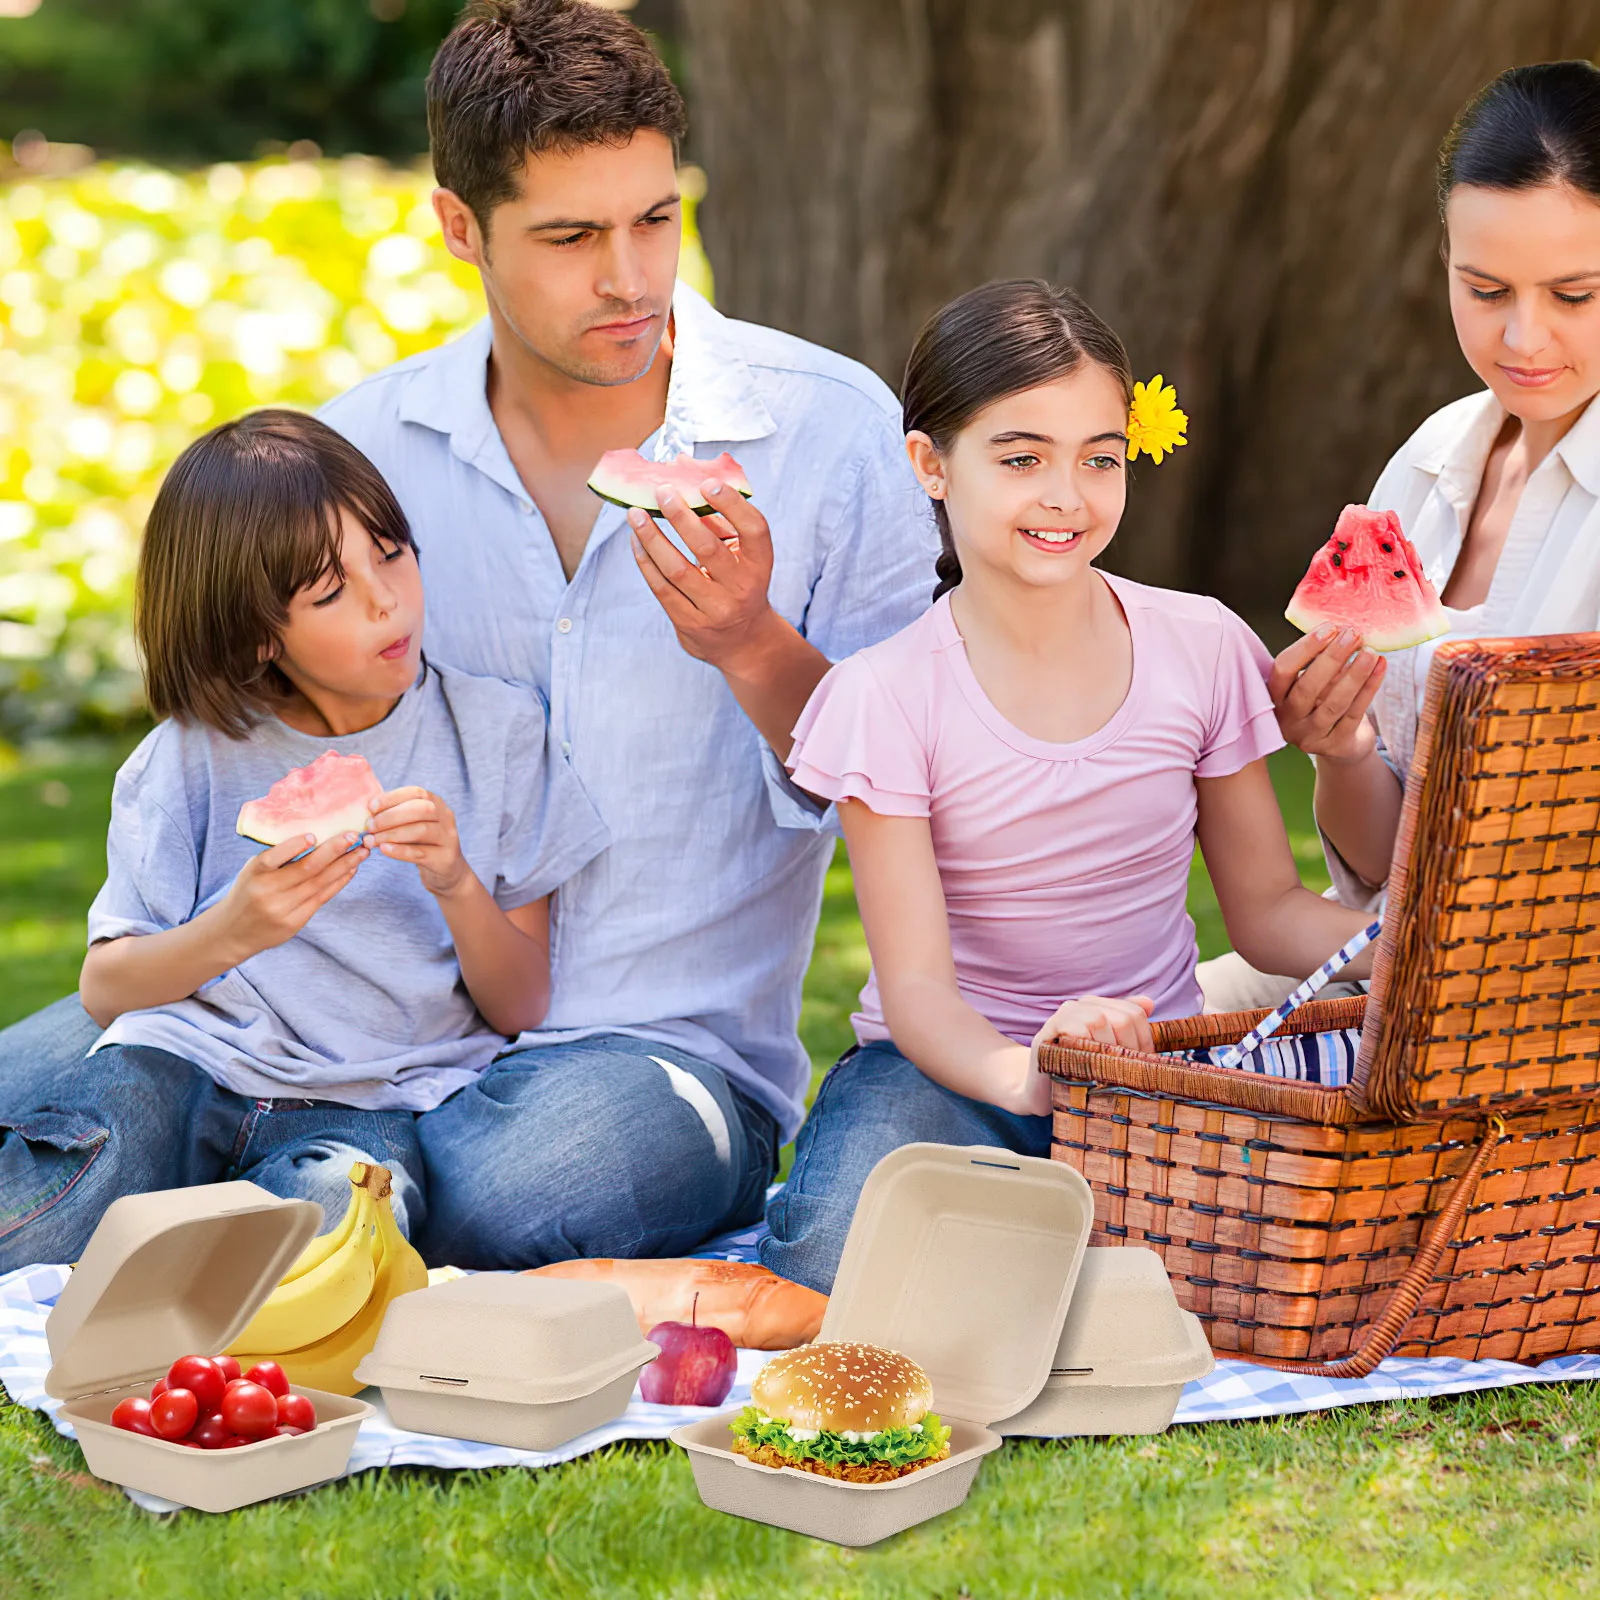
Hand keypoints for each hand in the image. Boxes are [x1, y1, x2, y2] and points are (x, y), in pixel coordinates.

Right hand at [219, 832, 367, 957]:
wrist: (233, 932)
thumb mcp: (252, 871)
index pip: (274, 857)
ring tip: (362, 851)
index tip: (314, 835)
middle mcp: (269, 892)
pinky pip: (322, 898)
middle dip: (334, 851)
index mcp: (255, 874)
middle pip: (306, 869)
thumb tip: (315, 835)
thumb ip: (277, 857)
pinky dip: (339, 882)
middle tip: (354, 836)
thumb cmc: (247, 891)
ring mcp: (283, 909)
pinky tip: (351, 869)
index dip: (294, 846)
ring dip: (344, 865)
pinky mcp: (295, 922)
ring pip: (319, 884)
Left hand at [363, 787, 470, 897]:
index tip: (371, 807)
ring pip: (421, 830)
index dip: (393, 797)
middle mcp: (446, 817)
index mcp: (437, 803)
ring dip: (393, 834)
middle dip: (391, 816)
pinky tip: (384, 849)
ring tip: (372, 841)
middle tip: (370, 826)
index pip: (417, 792)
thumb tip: (368, 811)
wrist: (445, 870)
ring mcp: (448, 838)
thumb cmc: (422, 842)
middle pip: (421, 810)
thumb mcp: (413, 824)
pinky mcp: (444, 859)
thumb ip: (397, 815)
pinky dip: (400, 850)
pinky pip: (420, 853)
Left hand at [628, 477, 779, 673]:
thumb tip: (686, 486)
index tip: (708, 483)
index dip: (732, 505)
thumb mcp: (743, 557)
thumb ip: (721, 525)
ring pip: (677, 569)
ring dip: (652, 538)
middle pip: (707, 548)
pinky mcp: (690, 624)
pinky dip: (646, 561)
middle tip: (661, 492)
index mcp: (759, 565)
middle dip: (680, 516)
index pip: (754, 530)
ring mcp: (716, 610)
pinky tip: (636, 541)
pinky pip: (662, 588)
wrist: (743, 641)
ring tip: (635, 515)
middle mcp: (742, 588)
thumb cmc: (739, 584)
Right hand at [1015, 995, 1155, 1116]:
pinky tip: (1087, 1069)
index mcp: (1098, 1006)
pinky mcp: (1047, 1031)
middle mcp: (1081, 1005)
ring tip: (1106, 1074)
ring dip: (1108, 1053)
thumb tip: (1149, 1003)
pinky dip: (1086, 1052)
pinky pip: (1075, 1031)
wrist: (1038, 1090)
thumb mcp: (1106, 1051)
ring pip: (1099, 1021)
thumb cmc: (1078, 1071)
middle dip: (1130, 1050)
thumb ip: (1126, 1028)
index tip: (1141, 1066)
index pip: (1134, 1014)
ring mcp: (1062, 1016)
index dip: (1144, 1042)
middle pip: (1122, 1018)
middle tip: (1125, 1075)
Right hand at [1269, 626, 1385, 764]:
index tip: (1329, 628)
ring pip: (1334, 704)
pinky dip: (1369, 688)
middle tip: (1353, 635)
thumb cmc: (1322, 702)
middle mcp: (1287, 720)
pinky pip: (1354, 714)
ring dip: (1354, 675)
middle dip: (1332, 658)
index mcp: (1274, 698)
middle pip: (1307, 688)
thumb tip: (1340, 628)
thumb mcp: (1311, 681)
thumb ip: (1316, 660)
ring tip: (1370, 651)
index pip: (1282, 670)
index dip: (1305, 649)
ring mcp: (1309, 737)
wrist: (1339, 743)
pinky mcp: (1335, 746)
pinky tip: (1380, 667)